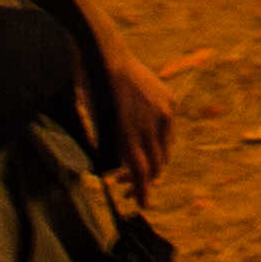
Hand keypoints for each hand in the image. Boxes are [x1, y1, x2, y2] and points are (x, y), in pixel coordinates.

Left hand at [98, 38, 178, 198]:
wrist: (105, 56)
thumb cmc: (91, 91)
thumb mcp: (94, 124)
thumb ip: (109, 148)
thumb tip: (115, 167)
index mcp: (129, 133)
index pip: (140, 172)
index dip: (142, 191)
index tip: (143, 205)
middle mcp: (151, 124)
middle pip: (155, 164)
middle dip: (142, 179)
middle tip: (124, 184)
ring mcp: (164, 112)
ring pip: (165, 149)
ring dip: (152, 160)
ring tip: (135, 162)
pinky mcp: (169, 101)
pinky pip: (168, 129)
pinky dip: (158, 138)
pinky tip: (143, 137)